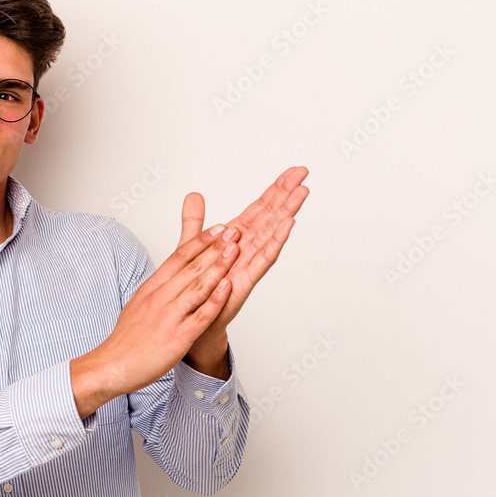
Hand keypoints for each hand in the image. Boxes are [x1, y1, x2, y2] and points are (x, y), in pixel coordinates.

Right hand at [82, 224, 240, 401]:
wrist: (112, 365)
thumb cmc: (126, 340)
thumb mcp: (138, 303)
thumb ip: (156, 287)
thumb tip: (168, 275)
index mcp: (151, 288)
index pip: (178, 257)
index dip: (200, 241)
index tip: (218, 229)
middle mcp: (160, 297)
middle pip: (191, 267)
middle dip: (215, 247)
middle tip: (234, 231)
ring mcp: (169, 316)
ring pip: (197, 286)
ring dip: (218, 266)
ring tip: (235, 250)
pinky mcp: (177, 337)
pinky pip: (200, 315)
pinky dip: (215, 300)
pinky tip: (228, 288)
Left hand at [181, 166, 309, 359]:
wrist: (194, 324)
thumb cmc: (197, 288)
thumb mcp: (191, 248)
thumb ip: (194, 222)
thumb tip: (194, 195)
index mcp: (236, 239)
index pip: (259, 210)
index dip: (275, 190)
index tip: (292, 172)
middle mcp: (247, 250)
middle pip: (270, 218)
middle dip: (286, 195)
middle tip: (304, 174)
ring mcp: (248, 265)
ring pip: (270, 234)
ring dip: (286, 214)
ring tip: (301, 194)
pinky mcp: (245, 281)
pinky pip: (262, 259)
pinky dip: (274, 242)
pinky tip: (287, 226)